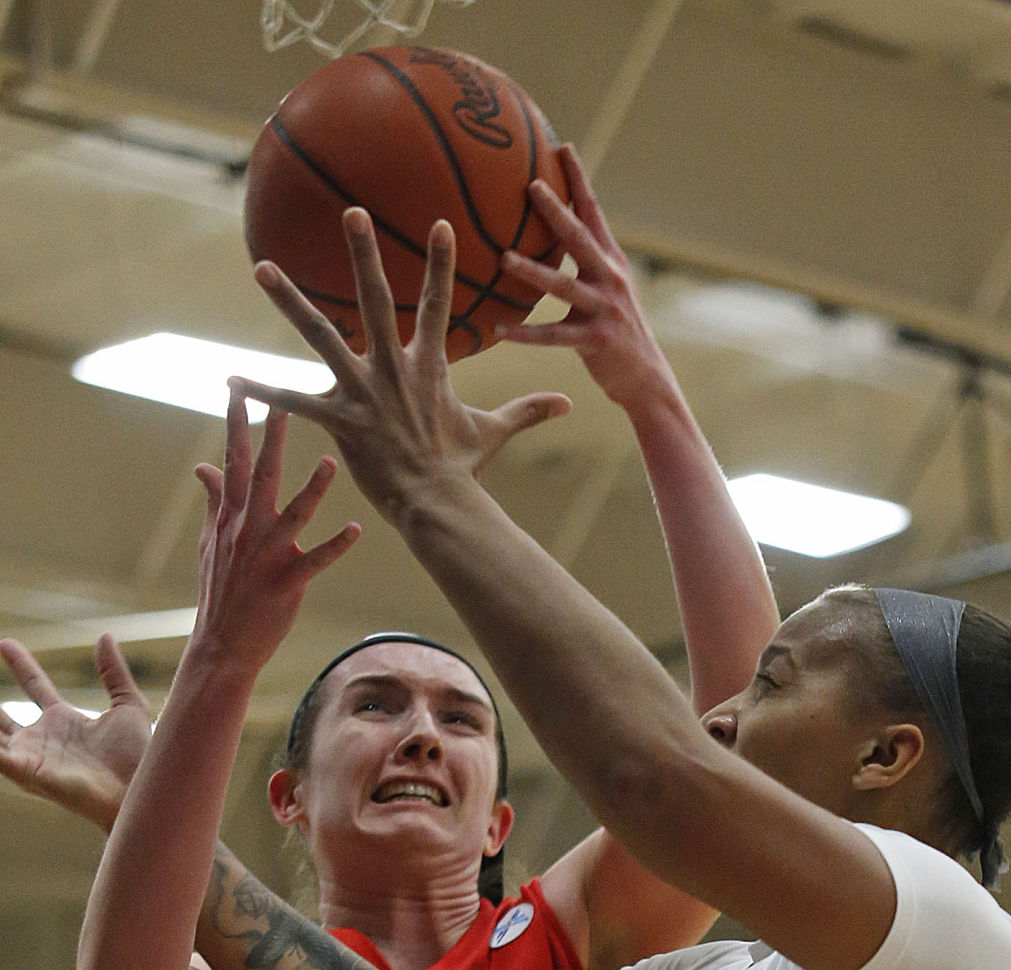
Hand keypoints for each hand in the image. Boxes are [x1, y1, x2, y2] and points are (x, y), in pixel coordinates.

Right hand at [0, 635, 150, 831]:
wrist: (139, 788)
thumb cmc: (137, 756)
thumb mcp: (128, 705)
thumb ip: (114, 673)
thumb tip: (105, 636)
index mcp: (63, 721)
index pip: (35, 686)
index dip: (20, 664)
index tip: (5, 642)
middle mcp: (42, 739)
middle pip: (1, 714)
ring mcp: (31, 756)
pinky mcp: (27, 772)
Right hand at [192, 396, 360, 672]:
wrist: (222, 644)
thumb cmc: (221, 590)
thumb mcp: (210, 542)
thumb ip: (214, 501)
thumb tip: (203, 466)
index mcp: (230, 518)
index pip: (233, 462)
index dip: (235, 425)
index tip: (239, 389)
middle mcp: (246, 531)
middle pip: (261, 476)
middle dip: (271, 439)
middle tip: (283, 403)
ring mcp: (266, 557)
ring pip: (291, 515)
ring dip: (312, 489)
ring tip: (330, 462)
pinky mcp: (286, 583)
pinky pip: (315, 561)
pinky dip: (336, 545)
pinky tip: (356, 530)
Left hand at [229, 212, 571, 526]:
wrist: (439, 506)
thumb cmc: (461, 470)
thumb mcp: (494, 433)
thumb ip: (528, 411)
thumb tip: (569, 404)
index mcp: (428, 367)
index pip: (441, 304)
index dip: (441, 263)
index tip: (439, 221)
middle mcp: (393, 369)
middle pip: (376, 300)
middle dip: (365, 252)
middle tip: (351, 210)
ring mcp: (364, 394)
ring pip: (322, 337)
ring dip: (290, 302)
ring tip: (262, 268)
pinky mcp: (340, 422)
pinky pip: (295, 403)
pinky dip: (263, 391)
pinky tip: (229, 378)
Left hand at [495, 145, 671, 413]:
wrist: (646, 378)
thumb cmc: (617, 332)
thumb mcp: (608, 290)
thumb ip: (586, 264)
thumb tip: (556, 238)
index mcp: (611, 261)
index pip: (594, 211)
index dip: (579, 179)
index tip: (562, 146)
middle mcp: (611, 278)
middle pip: (580, 237)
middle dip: (556, 210)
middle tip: (530, 185)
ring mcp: (605, 309)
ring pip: (563, 285)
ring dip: (532, 271)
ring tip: (503, 258)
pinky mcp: (596, 341)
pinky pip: (554, 336)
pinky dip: (526, 334)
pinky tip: (500, 329)